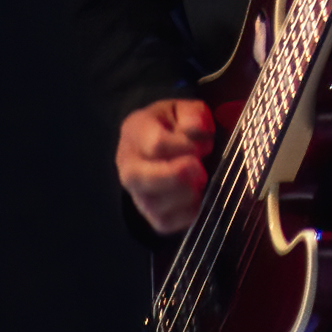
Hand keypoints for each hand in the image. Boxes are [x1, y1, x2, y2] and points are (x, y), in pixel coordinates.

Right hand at [116, 98, 214, 234]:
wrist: (163, 143)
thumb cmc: (175, 125)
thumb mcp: (185, 108)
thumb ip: (194, 115)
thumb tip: (196, 130)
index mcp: (135, 130)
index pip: (156, 144)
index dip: (184, 147)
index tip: (202, 146)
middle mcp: (128, 163)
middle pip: (142, 177)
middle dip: (177, 175)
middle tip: (200, 170)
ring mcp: (136, 191)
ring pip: (153, 204)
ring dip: (185, 194)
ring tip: (200, 181)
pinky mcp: (149, 214)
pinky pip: (165, 223)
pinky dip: (187, 214)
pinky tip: (197, 198)